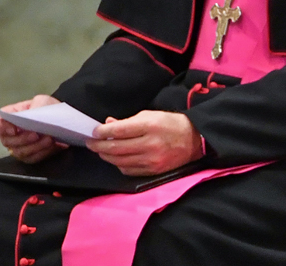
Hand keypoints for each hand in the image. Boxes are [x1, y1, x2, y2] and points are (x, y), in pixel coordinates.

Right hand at [0, 95, 66, 163]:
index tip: (13, 129)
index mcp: (8, 117)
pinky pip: (32, 158)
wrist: (62, 119)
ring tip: (49, 139)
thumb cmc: (47, 108)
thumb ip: (36, 105)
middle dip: (22, 138)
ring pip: (20, 152)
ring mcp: (18, 146)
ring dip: (35, 146)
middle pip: (7, 141)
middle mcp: (10, 134)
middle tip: (36, 134)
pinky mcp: (30, 156)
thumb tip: (31, 115)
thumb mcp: (43, 100)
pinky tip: (54, 145)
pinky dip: (43, 152)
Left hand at [87, 111, 203, 175]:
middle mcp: (150, 144)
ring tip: (101, 151)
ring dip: (106, 156)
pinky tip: (117, 159)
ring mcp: (151, 159)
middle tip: (91, 143)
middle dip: (99, 146)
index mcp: (150, 126)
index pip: (119, 131)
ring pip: (119, 161)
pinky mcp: (153, 170)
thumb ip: (128, 121)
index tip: (94, 132)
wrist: (194, 140)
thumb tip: (108, 125)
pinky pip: (128, 170)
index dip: (102, 132)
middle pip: (116, 148)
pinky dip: (119, 164)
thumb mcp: (151, 115)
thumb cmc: (171, 124)